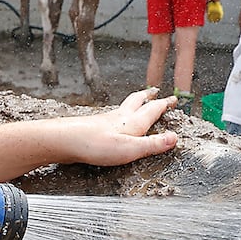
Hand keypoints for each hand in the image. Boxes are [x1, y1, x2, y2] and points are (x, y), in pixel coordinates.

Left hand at [60, 88, 179, 164]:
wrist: (66, 140)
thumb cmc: (96, 145)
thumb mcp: (131, 148)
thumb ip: (153, 144)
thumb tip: (174, 138)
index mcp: (132, 122)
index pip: (153, 109)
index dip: (164, 104)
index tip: (173, 99)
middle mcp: (119, 117)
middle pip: (136, 101)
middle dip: (148, 96)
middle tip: (155, 91)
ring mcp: (105, 120)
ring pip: (123, 107)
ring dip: (134, 102)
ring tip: (138, 101)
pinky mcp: (93, 127)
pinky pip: (111, 116)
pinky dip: (118, 113)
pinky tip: (114, 120)